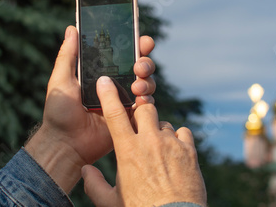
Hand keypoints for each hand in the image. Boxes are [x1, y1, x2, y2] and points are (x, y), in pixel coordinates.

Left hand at [25, 25, 155, 192]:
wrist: (65, 143)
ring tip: (136, 84)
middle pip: (141, 67)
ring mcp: (125, 101)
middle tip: (139, 65)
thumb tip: (72, 28)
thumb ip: (68, 55)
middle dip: (146, 62)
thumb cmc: (59, 112)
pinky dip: (147, 99)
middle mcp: (116, 85)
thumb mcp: (60, 80)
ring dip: (147, 80)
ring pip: (147, 84)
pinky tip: (140, 99)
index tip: (142, 39)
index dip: (136, 45)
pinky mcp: (130, 118)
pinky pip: (147, 106)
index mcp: (102, 73)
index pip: (123, 54)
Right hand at [81, 76, 206, 206]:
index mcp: (127, 151)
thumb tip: (85, 169)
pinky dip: (178, 138)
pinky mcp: (189, 151)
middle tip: (140, 128)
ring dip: (159, 130)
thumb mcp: (111, 202)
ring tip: (158, 149)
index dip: (108, 94)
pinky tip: (175, 151)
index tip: (105, 81)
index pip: (115, 114)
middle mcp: (149, 141)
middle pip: (144, 109)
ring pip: (163, 121)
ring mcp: (171, 144)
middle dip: (140, 114)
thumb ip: (94, 184)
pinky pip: (183, 132)